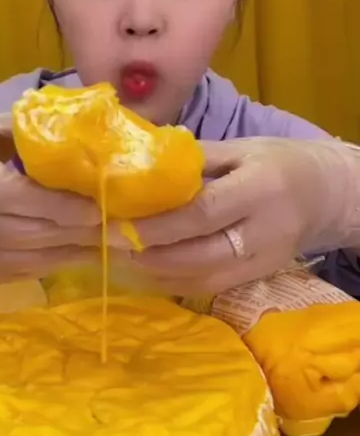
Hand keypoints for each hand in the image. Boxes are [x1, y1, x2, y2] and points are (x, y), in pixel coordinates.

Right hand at [0, 114, 101, 282]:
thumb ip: (31, 137)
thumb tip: (90, 151)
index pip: (6, 193)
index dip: (53, 206)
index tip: (95, 209)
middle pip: (10, 231)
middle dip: (65, 234)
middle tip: (110, 233)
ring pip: (6, 260)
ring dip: (57, 256)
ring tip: (96, 249)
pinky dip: (35, 269)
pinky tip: (63, 258)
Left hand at [128, 137, 359, 295]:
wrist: (328, 194)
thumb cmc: (279, 162)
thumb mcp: (240, 148)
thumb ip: (194, 160)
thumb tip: (141, 166)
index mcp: (259, 189)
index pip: (201, 214)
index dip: (156, 224)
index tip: (116, 223)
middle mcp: (263, 231)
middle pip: (198, 254)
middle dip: (148, 252)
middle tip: (108, 245)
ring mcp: (263, 261)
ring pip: (202, 278)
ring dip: (155, 271)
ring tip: (119, 258)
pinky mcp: (258, 278)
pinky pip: (210, 287)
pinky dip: (174, 282)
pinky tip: (146, 271)